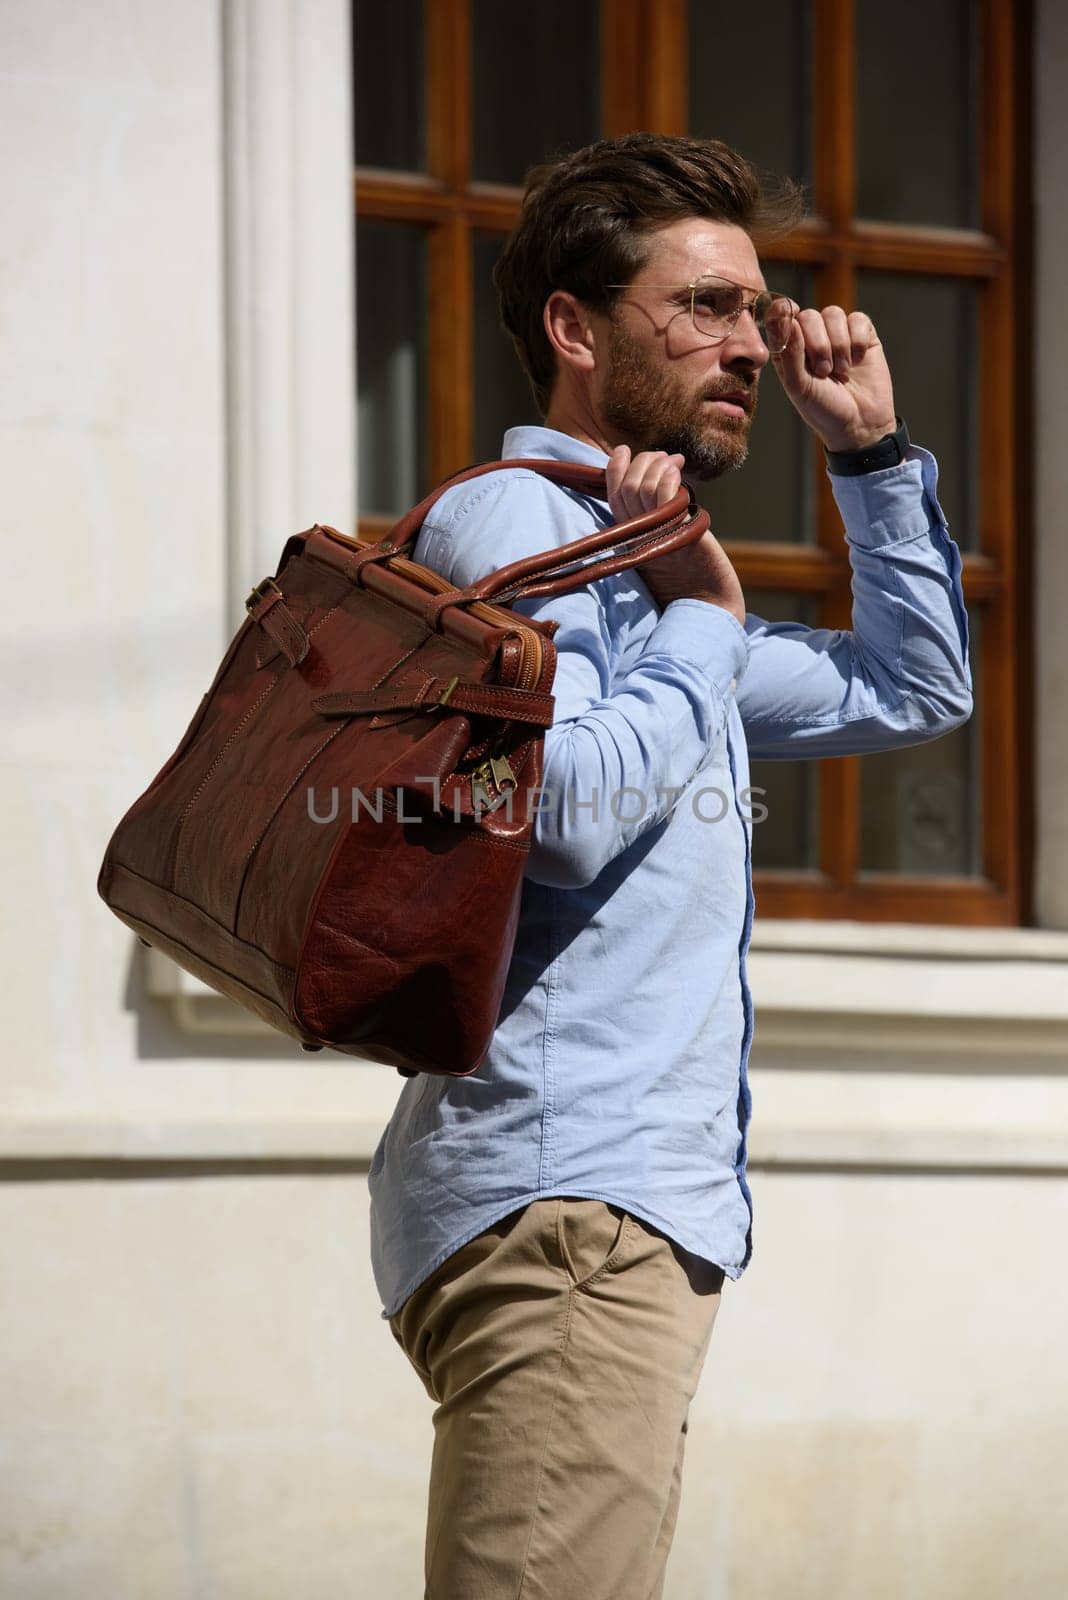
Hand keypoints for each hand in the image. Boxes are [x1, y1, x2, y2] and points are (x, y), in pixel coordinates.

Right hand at [605, 445, 744, 625]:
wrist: (708, 607)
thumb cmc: (690, 577)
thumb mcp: (662, 543)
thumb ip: (650, 518)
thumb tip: (650, 479)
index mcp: (627, 540)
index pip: (611, 495)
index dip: (615, 469)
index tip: (624, 451)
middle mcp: (637, 539)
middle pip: (628, 486)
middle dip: (644, 461)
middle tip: (665, 458)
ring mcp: (657, 537)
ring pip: (644, 486)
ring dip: (660, 465)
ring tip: (676, 463)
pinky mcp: (680, 537)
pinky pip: (666, 496)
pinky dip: (670, 477)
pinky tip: (681, 474)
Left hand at [770, 301, 896, 452]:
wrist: (860, 424)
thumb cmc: (823, 410)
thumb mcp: (800, 386)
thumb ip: (790, 353)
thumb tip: (788, 319)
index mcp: (789, 350)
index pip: (781, 319)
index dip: (785, 315)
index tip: (791, 322)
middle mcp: (811, 338)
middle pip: (809, 316)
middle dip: (818, 344)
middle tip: (824, 372)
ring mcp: (837, 335)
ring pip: (833, 314)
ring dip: (839, 345)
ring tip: (841, 371)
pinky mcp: (862, 335)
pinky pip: (858, 319)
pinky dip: (858, 341)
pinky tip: (857, 361)